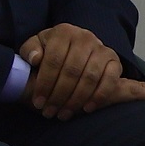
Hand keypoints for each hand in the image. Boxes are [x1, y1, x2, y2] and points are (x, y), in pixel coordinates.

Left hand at [16, 24, 144, 118]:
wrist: (73, 50)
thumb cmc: (50, 52)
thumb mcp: (36, 47)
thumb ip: (30, 50)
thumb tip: (35, 58)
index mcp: (63, 32)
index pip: (53, 60)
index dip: (44, 83)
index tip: (38, 101)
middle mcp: (85, 37)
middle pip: (72, 71)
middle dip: (59, 95)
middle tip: (49, 112)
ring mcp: (102, 49)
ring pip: (89, 78)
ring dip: (76, 99)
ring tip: (64, 113)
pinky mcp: (115, 61)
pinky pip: (110, 80)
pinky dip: (99, 96)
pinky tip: (87, 108)